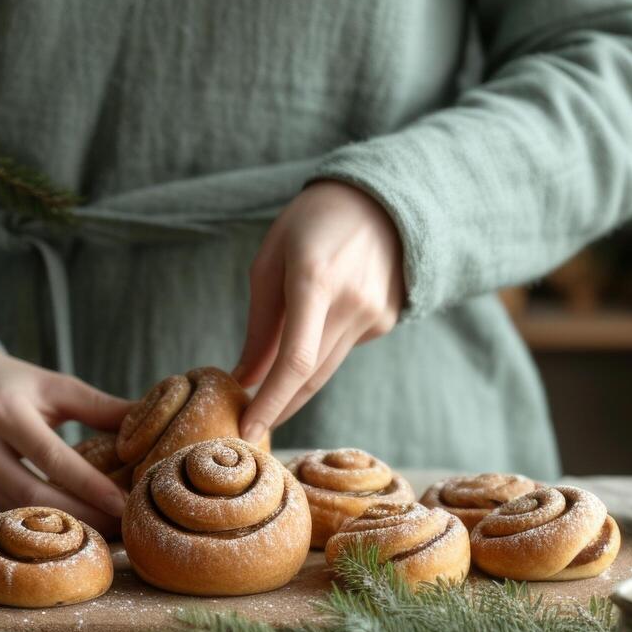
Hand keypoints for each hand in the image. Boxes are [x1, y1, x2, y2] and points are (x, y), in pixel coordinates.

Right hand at [0, 350, 132, 528]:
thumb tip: (151, 422)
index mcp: (3, 411)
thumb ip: (101, 407)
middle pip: (34, 496)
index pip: (53, 458)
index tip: (125, 503)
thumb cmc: (13, 385)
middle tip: (121, 528)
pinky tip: (68, 528)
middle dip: (81, 517)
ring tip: (104, 532)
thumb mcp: (55, 386)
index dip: (90, 485)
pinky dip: (37, 526)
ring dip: (62, 528)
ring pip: (19, 514)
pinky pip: (6, 517)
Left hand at [234, 180, 404, 442]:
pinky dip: (319, 354)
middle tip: (247, 432)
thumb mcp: (271, 260)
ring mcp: (374, 314)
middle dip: (276, 408)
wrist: (383, 199)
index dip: (270, 403)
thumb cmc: (312, 223)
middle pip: (310, 377)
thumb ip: (260, 324)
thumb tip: (245, 379)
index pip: (294, 361)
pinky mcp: (385, 321)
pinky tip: (313, 331)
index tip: (247, 431)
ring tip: (266, 405)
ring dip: (295, 392)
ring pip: (326, 371)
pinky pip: (342, 350)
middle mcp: (351, 302)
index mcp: (315, 280)